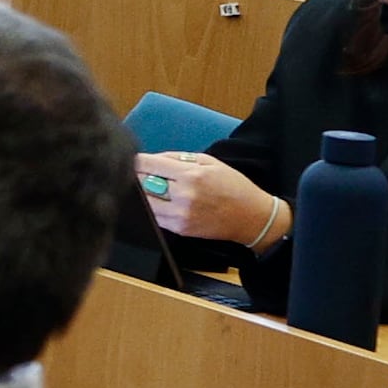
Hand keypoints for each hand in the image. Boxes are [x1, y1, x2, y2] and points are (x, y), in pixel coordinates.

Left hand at [137, 147, 275, 246]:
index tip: (134, 160)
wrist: (252, 217)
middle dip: (139, 177)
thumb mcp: (209, 162)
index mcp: (191, 175)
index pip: (148, 165)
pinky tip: (160, 202)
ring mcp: (180, 214)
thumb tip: (151, 158)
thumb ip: (177, 158)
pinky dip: (152, 207)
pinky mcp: (179, 229)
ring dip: (143, 194)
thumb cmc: (233, 186)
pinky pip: (153, 216)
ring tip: (152, 188)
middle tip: (142, 174)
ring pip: (144, 201)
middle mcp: (183, 195)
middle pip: (141, 183)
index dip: (137, 161)